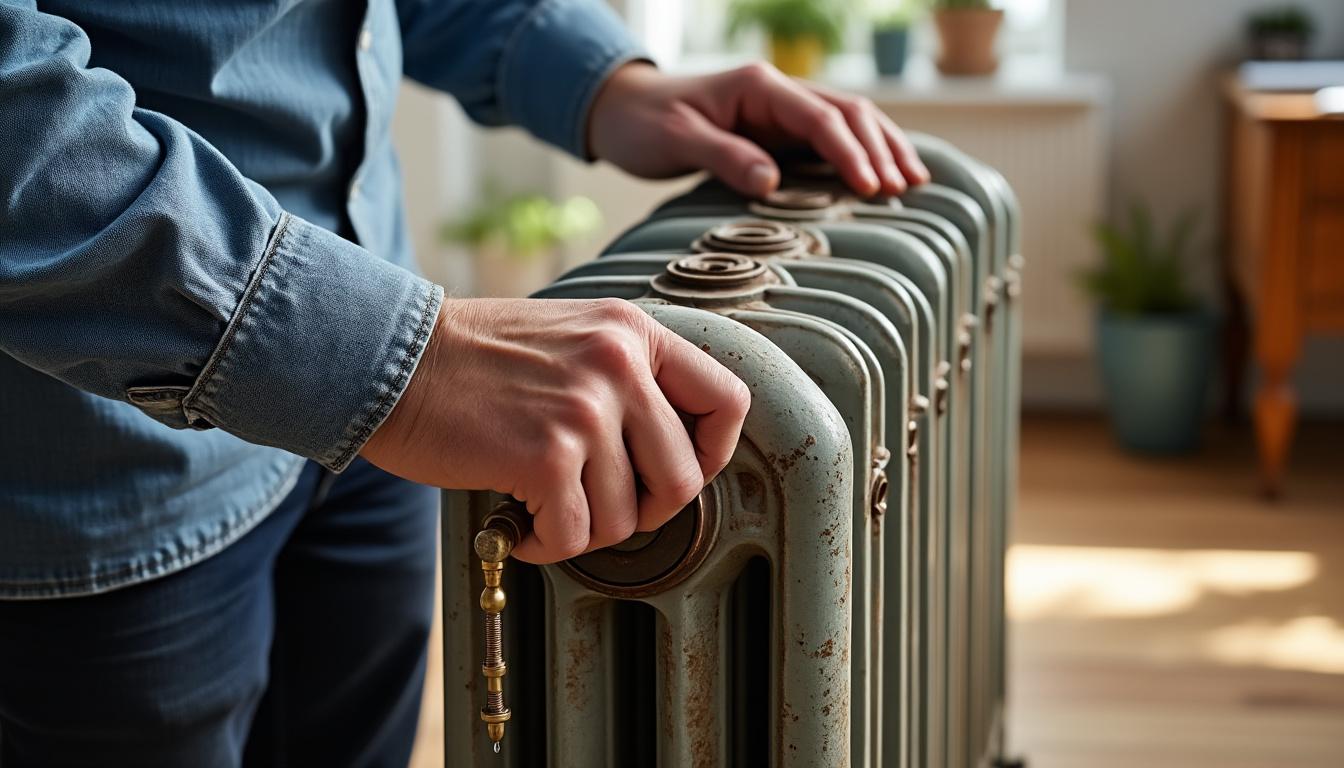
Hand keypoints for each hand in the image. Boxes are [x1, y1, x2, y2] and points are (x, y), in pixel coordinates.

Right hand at [362, 298, 750, 563]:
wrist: (391, 358)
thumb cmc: (472, 358)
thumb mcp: (571, 337)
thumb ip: (623, 378)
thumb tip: (668, 450)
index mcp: (632, 332)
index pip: (728, 400)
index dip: (712, 453)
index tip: (675, 472)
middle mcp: (619, 365)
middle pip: (683, 477)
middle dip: (646, 510)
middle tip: (602, 506)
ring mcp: (585, 411)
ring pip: (627, 517)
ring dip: (585, 530)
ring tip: (548, 509)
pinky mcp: (546, 455)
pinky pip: (575, 535)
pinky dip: (547, 544)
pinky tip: (522, 522)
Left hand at [587, 61, 929, 198]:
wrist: (621, 110)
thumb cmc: (644, 123)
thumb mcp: (677, 140)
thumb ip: (724, 157)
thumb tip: (771, 182)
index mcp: (759, 87)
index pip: (819, 117)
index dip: (849, 152)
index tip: (869, 187)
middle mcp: (778, 92)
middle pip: (849, 112)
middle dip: (880, 149)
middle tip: (902, 190)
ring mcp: (781, 111)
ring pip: (849, 121)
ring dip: (883, 148)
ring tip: (913, 183)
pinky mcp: (777, 132)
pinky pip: (830, 139)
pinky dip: (862, 155)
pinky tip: (883, 177)